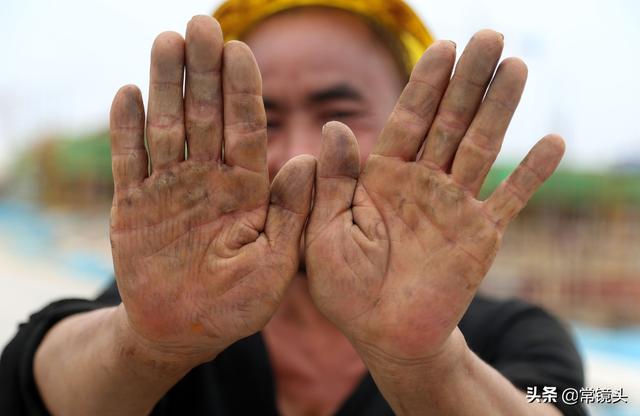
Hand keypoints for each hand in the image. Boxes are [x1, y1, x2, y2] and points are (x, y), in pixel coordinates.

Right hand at [109, 16, 313, 366]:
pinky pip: (129, 161)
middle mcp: (209, 179)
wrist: (184, 330)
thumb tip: (307, 160)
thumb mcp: (277, 264)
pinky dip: (126, 130)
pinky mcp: (133, 205)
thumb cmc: (238, 304)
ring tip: (166, 41)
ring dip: (166, 85)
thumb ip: (291, 213)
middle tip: (200, 24)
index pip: (247, 128)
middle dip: (204, 71)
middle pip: (206, 115)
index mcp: (248, 189)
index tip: (242, 49)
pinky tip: (128, 93)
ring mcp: (169, 188)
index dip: (244, 90)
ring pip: (167, 127)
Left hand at [305, 31, 563, 365]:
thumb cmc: (345, 287)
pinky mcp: (480, 235)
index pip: (407, 119)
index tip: (442, 46)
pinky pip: (510, 199)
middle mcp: (422, 182)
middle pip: (450, 122)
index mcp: (382, 177)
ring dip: (500, 109)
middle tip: (490, 36)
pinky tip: (553, 143)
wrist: (383, 333)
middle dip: (468, 80)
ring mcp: (454, 205)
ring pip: (482, 147)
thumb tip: (334, 126)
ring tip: (517, 67)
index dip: (425, 84)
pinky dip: (531, 175)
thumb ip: (334, 183)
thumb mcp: (324, 233)